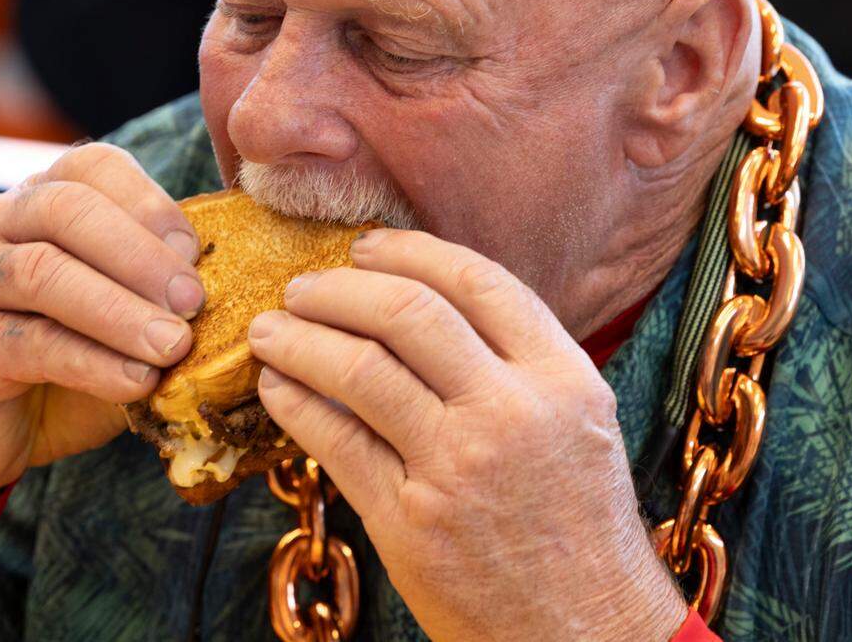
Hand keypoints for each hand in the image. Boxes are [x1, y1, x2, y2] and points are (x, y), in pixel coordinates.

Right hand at [0, 143, 204, 507]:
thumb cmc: (55, 361)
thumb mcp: (112, 313)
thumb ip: (153, 290)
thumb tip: (231, 285)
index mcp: (39, 199)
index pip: (94, 168)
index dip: (150, 203)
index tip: (195, 253)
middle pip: (68, 209)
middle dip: (141, 254)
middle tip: (194, 302)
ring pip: (45, 272)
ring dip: (120, 309)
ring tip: (173, 344)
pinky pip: (32, 342)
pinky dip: (93, 361)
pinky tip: (136, 382)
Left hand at [247, 229, 686, 640]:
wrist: (582, 633)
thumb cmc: (577, 522)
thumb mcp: (579, 422)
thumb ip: (516, 359)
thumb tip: (422, 299)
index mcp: (563, 378)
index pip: (475, 281)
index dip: (409, 252)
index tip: (366, 247)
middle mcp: (512, 412)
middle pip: (407, 314)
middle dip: (340, 288)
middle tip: (301, 286)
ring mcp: (457, 467)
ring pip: (359, 370)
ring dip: (299, 338)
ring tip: (269, 329)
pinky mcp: (408, 521)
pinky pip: (334, 441)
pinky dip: (294, 403)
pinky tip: (276, 387)